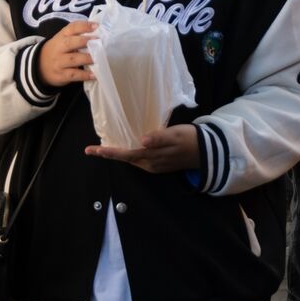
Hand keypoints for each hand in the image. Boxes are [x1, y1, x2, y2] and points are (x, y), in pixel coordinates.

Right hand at [36, 21, 97, 87]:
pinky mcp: (61, 75)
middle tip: (98, 41)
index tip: (97, 26)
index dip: (84, 26)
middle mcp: (59, 48)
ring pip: (73, 59)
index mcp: (62, 36)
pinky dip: (84, 75)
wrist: (39, 66)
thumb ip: (77, 35)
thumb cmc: (59, 50)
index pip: (72, 28)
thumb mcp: (63, 39)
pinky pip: (73, 74)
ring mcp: (59, 62)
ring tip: (99, 59)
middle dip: (84, 41)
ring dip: (87, 58)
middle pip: (70, 43)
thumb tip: (100, 33)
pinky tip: (94, 75)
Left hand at [85, 124, 200, 173]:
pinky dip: (131, 154)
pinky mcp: (160, 165)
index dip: (109, 152)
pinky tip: (128, 147)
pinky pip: (140, 160)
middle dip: (110, 154)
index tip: (92, 150)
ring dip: (119, 154)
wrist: (207, 151)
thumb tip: (142, 141)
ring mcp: (155, 166)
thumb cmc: (190, 139)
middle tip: (93, 149)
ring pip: (133, 160)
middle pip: (126, 159)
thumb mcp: (175, 134)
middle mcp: (151, 164)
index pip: (126, 154)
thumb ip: (159, 138)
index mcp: (152, 156)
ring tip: (106, 148)